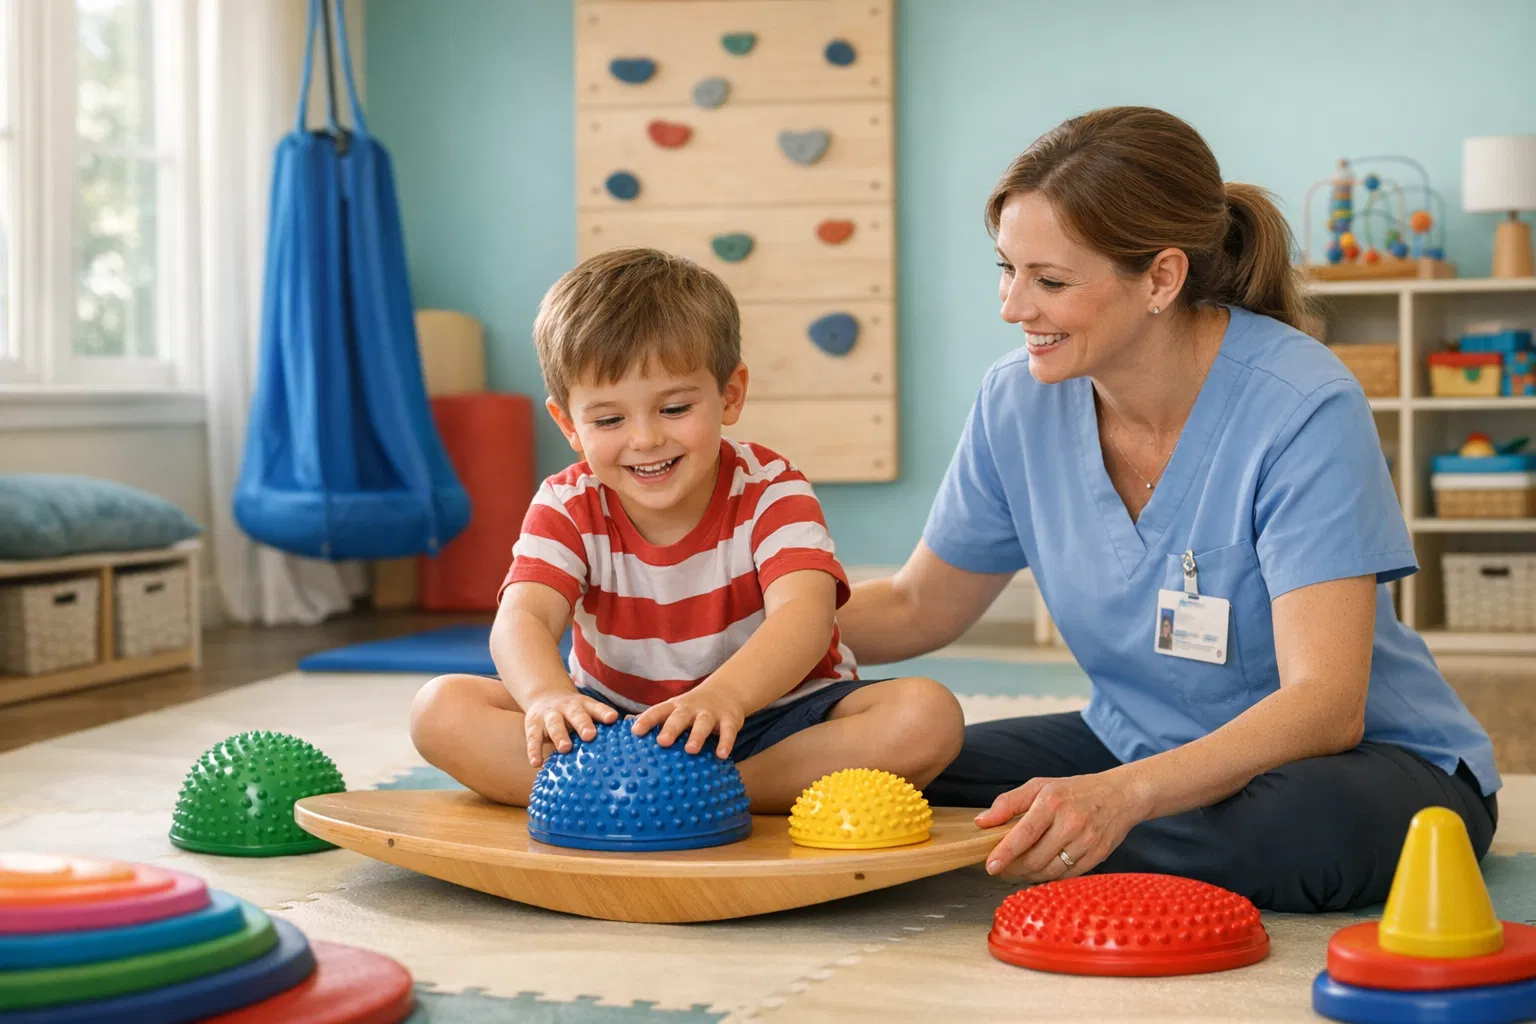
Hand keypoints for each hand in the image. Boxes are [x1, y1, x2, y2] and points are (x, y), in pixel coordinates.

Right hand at [520, 690, 618, 765]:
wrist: (544, 696)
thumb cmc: (574, 713)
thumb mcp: (586, 712)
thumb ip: (599, 726)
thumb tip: (625, 750)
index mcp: (584, 705)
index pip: (596, 708)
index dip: (604, 713)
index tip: (613, 719)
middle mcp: (567, 708)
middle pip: (576, 714)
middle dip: (583, 724)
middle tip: (590, 735)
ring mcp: (549, 715)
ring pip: (555, 724)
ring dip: (560, 735)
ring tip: (566, 748)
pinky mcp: (532, 725)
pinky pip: (533, 738)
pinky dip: (534, 751)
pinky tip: (537, 763)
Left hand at [630, 686, 747, 757]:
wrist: (726, 692)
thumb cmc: (691, 708)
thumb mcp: (672, 709)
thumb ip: (652, 718)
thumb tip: (624, 725)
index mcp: (674, 707)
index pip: (657, 712)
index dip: (646, 721)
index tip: (635, 732)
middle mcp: (691, 709)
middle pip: (679, 717)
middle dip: (671, 728)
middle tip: (662, 742)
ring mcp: (710, 713)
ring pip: (703, 723)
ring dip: (697, 736)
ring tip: (691, 750)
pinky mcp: (729, 719)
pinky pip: (728, 731)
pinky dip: (725, 742)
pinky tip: (721, 755)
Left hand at [976, 769, 1149, 881]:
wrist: (1121, 795)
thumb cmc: (1074, 790)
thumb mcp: (1039, 785)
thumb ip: (1008, 803)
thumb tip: (981, 822)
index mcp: (1053, 802)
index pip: (1024, 833)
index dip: (1005, 853)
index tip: (990, 866)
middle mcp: (1071, 823)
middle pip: (1035, 858)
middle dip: (1013, 868)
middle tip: (1001, 867)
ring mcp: (1086, 842)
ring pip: (1050, 871)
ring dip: (1029, 875)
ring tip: (1018, 869)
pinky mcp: (1097, 857)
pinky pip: (1066, 876)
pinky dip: (1049, 876)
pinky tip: (1040, 869)